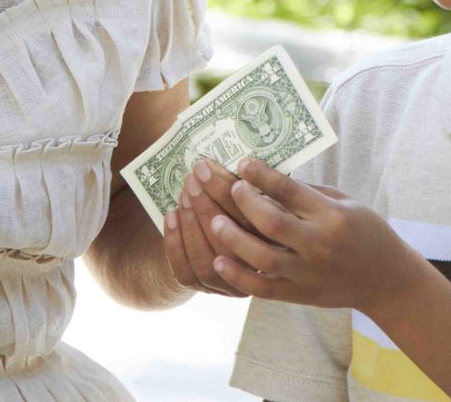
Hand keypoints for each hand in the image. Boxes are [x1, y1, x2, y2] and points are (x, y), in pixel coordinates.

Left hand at [162, 158, 255, 296]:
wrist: (235, 247)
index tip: (207, 167)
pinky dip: (175, 243)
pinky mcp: (207, 289)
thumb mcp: (265, 193)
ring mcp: (232, 285)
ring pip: (207, 261)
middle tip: (192, 177)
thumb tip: (222, 162)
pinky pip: (186, 271)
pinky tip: (171, 215)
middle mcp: (258, 270)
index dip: (226, 190)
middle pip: (230, 242)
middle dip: (206, 205)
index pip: (253, 217)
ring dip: (191, 224)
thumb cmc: (253, 208)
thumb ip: (253, 182)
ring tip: (184, 195)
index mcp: (279, 242)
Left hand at [208, 157, 402, 311]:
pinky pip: (263, 289)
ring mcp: (309, 273)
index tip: (242, 163)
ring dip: (234, 238)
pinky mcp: (300, 295)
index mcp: (333, 216)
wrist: (386, 280)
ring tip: (214, 221)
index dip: (262, 175)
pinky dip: (238, 276)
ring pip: (263, 257)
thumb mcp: (345, 203)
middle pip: (272, 222)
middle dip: (243, 202)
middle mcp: (320, 244)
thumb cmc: (365, 232)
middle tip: (227, 187)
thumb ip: (309, 193)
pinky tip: (218, 261)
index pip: (291, 191)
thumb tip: (266, 176)